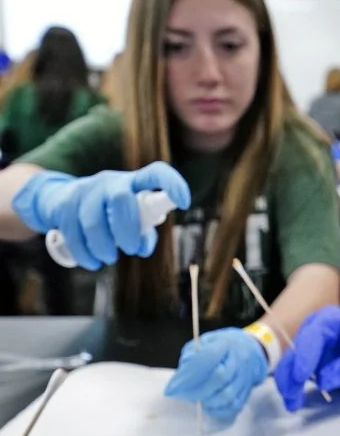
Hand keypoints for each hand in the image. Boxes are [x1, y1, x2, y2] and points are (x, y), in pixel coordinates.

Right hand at [11, 162, 190, 270]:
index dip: (172, 184)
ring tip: (110, 258)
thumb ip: (144, 229)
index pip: (156, 173)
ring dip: (104, 247)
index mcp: (132, 182)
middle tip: (131, 249)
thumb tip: (144, 248)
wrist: (58, 199)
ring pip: (93, 221)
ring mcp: (84, 191)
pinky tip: (93, 262)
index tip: (184, 202)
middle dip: (128, 229)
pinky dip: (85, 254)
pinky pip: (73, 233)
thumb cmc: (107, 210)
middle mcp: (110, 182)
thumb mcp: (129, 215)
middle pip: (121, 200)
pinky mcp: (62, 205)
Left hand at [164, 328, 267, 423]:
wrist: (249, 351)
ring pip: (227, 396)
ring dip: (207, 401)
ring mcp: (245, 377)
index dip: (188, 375)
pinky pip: (233, 407)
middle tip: (180, 394)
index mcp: (225, 344)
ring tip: (197, 399)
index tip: (170, 389)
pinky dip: (217, 411)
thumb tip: (180, 380)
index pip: (208, 358)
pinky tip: (208, 406)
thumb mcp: (203, 343)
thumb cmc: (220, 347)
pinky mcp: (247, 392)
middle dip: (195, 391)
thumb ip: (191, 357)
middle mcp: (239, 360)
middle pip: (219, 378)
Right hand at [274, 306, 339, 410]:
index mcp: (330, 319)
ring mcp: (309, 345)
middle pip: (295, 350)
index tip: (300, 377)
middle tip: (292, 396)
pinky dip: (293, 387)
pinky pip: (294, 373)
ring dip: (288, 383)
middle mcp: (314, 329)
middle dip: (291, 374)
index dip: (304, 356)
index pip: (312, 336)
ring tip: (293, 404)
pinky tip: (294, 401)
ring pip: (290, 364)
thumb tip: (323, 381)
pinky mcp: (307, 361)